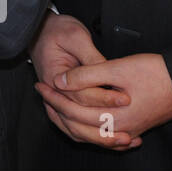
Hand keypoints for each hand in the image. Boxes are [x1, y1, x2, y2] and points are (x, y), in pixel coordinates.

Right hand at [29, 12, 134, 147]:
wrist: (42, 30)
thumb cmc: (57, 31)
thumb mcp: (75, 37)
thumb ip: (91, 57)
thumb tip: (108, 75)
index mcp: (53, 77)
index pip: (80, 95)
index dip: (104, 98)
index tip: (125, 99)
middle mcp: (53, 93)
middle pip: (76, 119)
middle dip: (104, 126)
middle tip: (129, 130)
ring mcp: (57, 100)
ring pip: (74, 128)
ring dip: (98, 137)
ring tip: (123, 140)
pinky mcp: (65, 102)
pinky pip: (76, 126)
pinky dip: (92, 135)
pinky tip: (112, 138)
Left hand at [54, 53, 171, 144]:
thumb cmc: (156, 73)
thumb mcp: (116, 67)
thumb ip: (86, 75)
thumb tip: (59, 81)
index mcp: (112, 117)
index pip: (72, 112)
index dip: (53, 97)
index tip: (41, 84)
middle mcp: (119, 129)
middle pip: (78, 125)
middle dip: (57, 108)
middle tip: (43, 91)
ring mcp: (128, 130)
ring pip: (91, 133)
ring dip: (72, 120)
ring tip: (58, 104)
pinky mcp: (135, 127)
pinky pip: (106, 135)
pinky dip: (90, 128)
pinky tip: (83, 119)